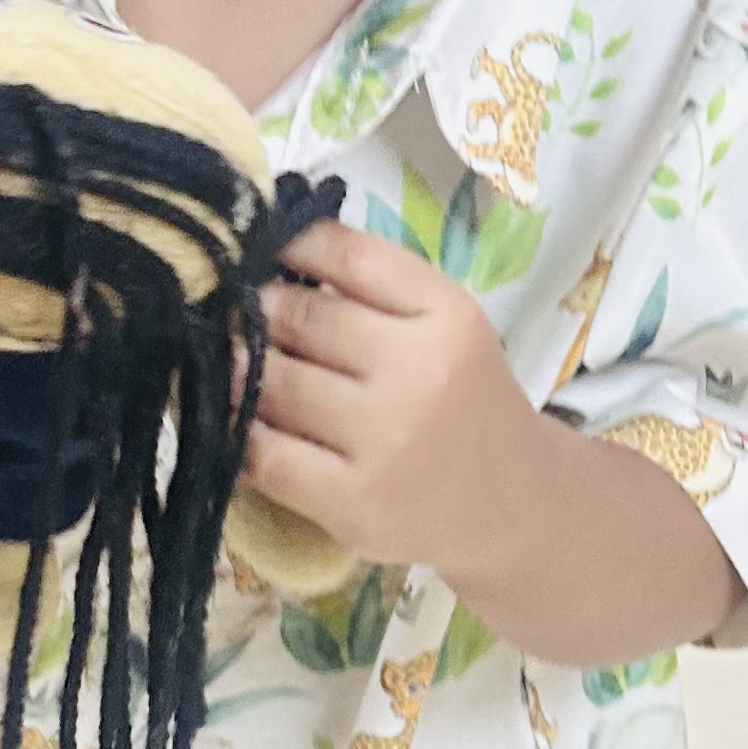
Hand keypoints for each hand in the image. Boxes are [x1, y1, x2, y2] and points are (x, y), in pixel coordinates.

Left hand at [246, 220, 539, 578]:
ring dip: (241, 371)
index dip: (289, 244)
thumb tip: (271, 256)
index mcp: (448, 316)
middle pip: (302, 318)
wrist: (514, 504)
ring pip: (275, 384)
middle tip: (237, 312)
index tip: (260, 248)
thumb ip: (375, 289)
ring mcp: (385, 441)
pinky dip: (240, 433)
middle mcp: (420, 373)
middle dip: (259, 310)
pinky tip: (239, 423)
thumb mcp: (445, 328)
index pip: (347, 256)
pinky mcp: (353, 503)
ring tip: (233, 365)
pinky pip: (265, 455)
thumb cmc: (463, 402)